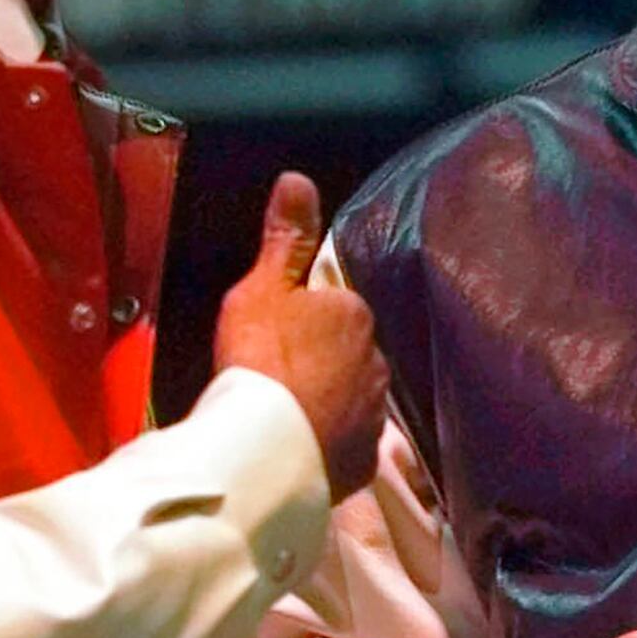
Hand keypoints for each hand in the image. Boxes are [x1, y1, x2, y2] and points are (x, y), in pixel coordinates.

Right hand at [214, 172, 387, 500]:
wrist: (264, 446)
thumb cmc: (259, 360)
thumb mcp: (261, 289)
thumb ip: (286, 238)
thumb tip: (298, 178)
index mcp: (354, 312)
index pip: (333, 308)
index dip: (301, 322)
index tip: (272, 340)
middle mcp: (377, 360)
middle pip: (346, 353)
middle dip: (320, 362)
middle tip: (274, 378)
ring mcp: (374, 413)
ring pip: (350, 397)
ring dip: (326, 402)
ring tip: (284, 417)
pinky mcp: (364, 459)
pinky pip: (346, 442)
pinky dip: (327, 442)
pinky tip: (298, 447)